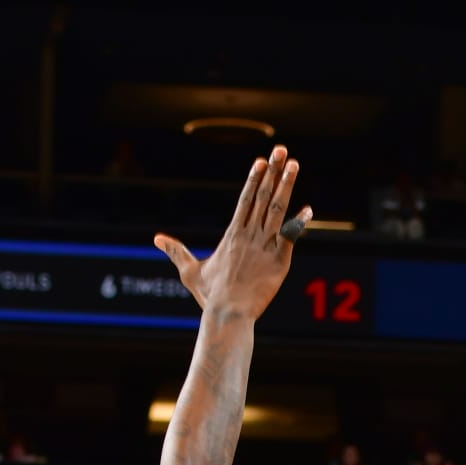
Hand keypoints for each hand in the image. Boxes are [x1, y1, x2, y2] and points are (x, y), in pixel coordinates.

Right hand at [155, 147, 309, 322]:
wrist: (228, 315)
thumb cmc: (211, 296)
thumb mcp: (190, 271)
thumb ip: (176, 251)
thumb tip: (157, 238)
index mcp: (232, 235)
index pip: (245, 200)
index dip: (254, 179)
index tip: (262, 161)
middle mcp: (249, 236)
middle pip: (262, 197)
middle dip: (273, 172)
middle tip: (281, 150)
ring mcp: (265, 247)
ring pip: (277, 210)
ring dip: (286, 185)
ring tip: (294, 164)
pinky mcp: (279, 261)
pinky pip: (291, 237)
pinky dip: (300, 222)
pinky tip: (308, 209)